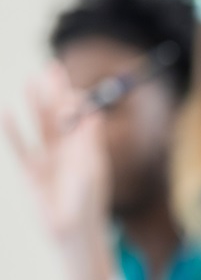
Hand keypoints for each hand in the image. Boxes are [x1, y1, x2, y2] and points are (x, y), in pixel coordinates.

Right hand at [3, 67, 112, 252]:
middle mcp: (68, 149)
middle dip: (55, 92)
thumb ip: (90, 141)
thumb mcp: (91, 168)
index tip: (71, 87)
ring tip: (29, 80)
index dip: (76, 99)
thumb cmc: (88, 201)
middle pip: (59, 114)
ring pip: (39, 125)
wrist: (72, 231)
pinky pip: (20, 146)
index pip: (82, 115)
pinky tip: (4, 112)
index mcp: (88, 147)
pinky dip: (12, 130)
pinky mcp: (31, 171)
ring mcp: (48, 158)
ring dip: (34, 103)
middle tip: (50, 67)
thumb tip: (94, 113)